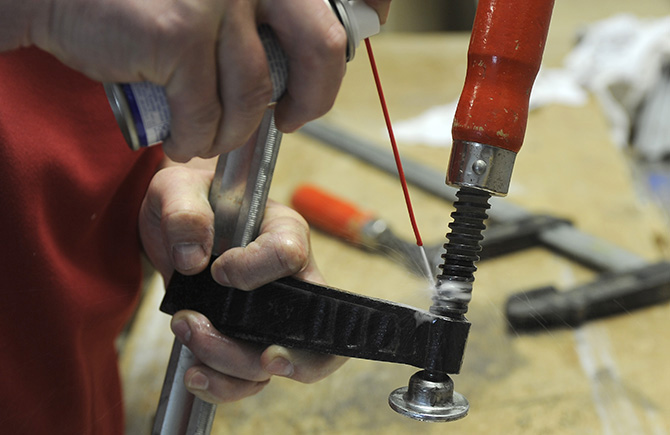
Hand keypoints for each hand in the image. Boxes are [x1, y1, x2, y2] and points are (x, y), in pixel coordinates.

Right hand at [4, 0, 389, 162]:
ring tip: (208, 137)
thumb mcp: (217, 0)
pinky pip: (206, 113)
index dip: (344, 46)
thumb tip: (300, 69)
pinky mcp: (181, 33)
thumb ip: (257, 20)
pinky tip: (180, 139)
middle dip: (312, 100)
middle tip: (290, 119)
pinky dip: (195, 139)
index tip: (324, 79)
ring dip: (232, 132)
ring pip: (253, 95)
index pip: (333, 9)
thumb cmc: (144, 5)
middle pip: (320, 48)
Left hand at [139, 164, 345, 402]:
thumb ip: (184, 210)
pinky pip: (248, 379)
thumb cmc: (190, 198)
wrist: (175, 226)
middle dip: (277, 353)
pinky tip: (195, 374)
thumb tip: (193, 258)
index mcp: (282, 232)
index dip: (254, 268)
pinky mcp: (245, 338)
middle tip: (240, 347)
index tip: (216, 271)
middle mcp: (289, 280)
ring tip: (188, 335)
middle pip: (306, 329)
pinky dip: (223, 387)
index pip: (290, 256)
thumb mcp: (176, 186)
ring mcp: (270, 315)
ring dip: (229, 365)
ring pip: (272, 363)